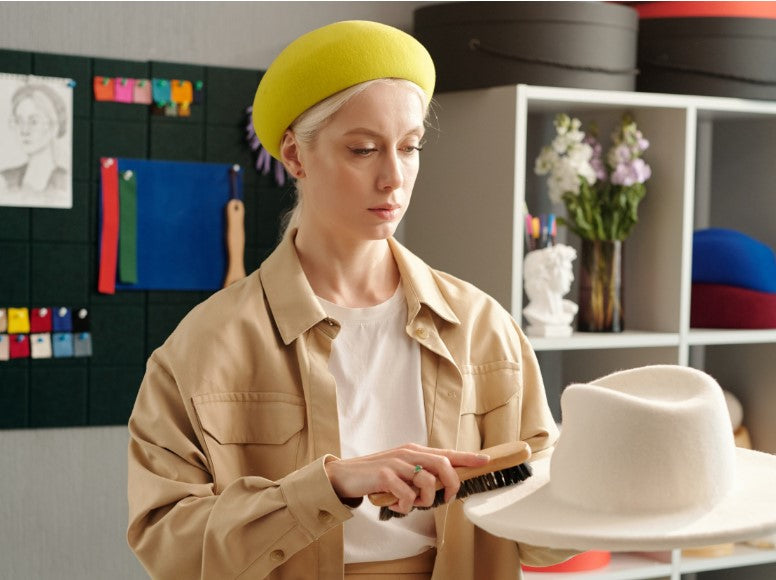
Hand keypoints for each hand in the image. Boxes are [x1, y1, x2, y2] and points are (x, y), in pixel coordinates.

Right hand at [324, 443, 489, 514]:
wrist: (345, 476)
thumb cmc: (375, 476)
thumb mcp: (400, 471)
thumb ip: (419, 474)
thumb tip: (442, 487)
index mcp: (414, 451)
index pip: (446, 452)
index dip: (467, 457)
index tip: (485, 460)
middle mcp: (408, 453)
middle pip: (444, 465)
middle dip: (451, 485)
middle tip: (445, 499)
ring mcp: (397, 462)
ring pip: (427, 482)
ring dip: (423, 501)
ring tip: (409, 504)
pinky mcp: (385, 474)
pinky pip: (408, 495)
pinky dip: (405, 507)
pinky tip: (395, 505)